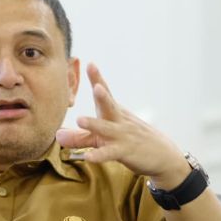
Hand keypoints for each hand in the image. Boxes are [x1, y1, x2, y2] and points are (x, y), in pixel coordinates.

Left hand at [55, 63, 187, 186]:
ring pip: (107, 128)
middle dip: (102, 94)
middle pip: (109, 105)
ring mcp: (123, 136)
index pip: (105, 94)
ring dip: (94, 124)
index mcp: (114, 112)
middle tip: (95, 85)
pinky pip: (110, 153)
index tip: (90, 63)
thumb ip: (80, 137)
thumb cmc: (129, 142)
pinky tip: (88, 157)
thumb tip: (57, 134)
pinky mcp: (125, 152)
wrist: (163, 156)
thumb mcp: (104, 138)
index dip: (98, 78)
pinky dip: (99, 155)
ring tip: (80, 119)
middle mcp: (118, 121)